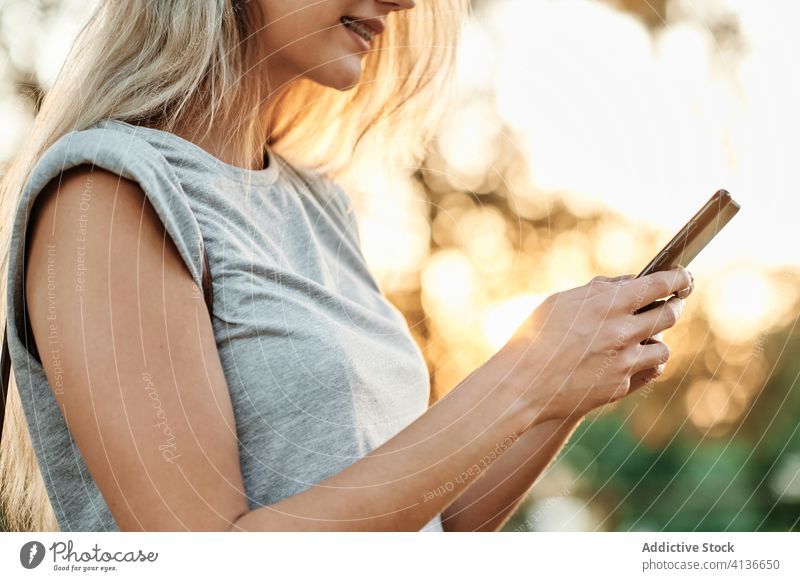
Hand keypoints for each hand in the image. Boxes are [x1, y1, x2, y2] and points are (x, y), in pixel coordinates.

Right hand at [490, 267, 692, 425]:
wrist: (522, 383)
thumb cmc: (535, 336)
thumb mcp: (562, 301)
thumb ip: (598, 290)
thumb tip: (628, 283)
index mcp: (608, 304)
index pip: (660, 284)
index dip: (678, 278)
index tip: (685, 276)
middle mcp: (623, 331)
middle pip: (670, 315)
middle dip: (674, 306)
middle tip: (671, 303)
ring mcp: (624, 362)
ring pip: (663, 348)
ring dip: (656, 340)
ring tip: (643, 337)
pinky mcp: (621, 386)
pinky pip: (647, 371)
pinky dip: (642, 364)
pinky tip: (629, 359)